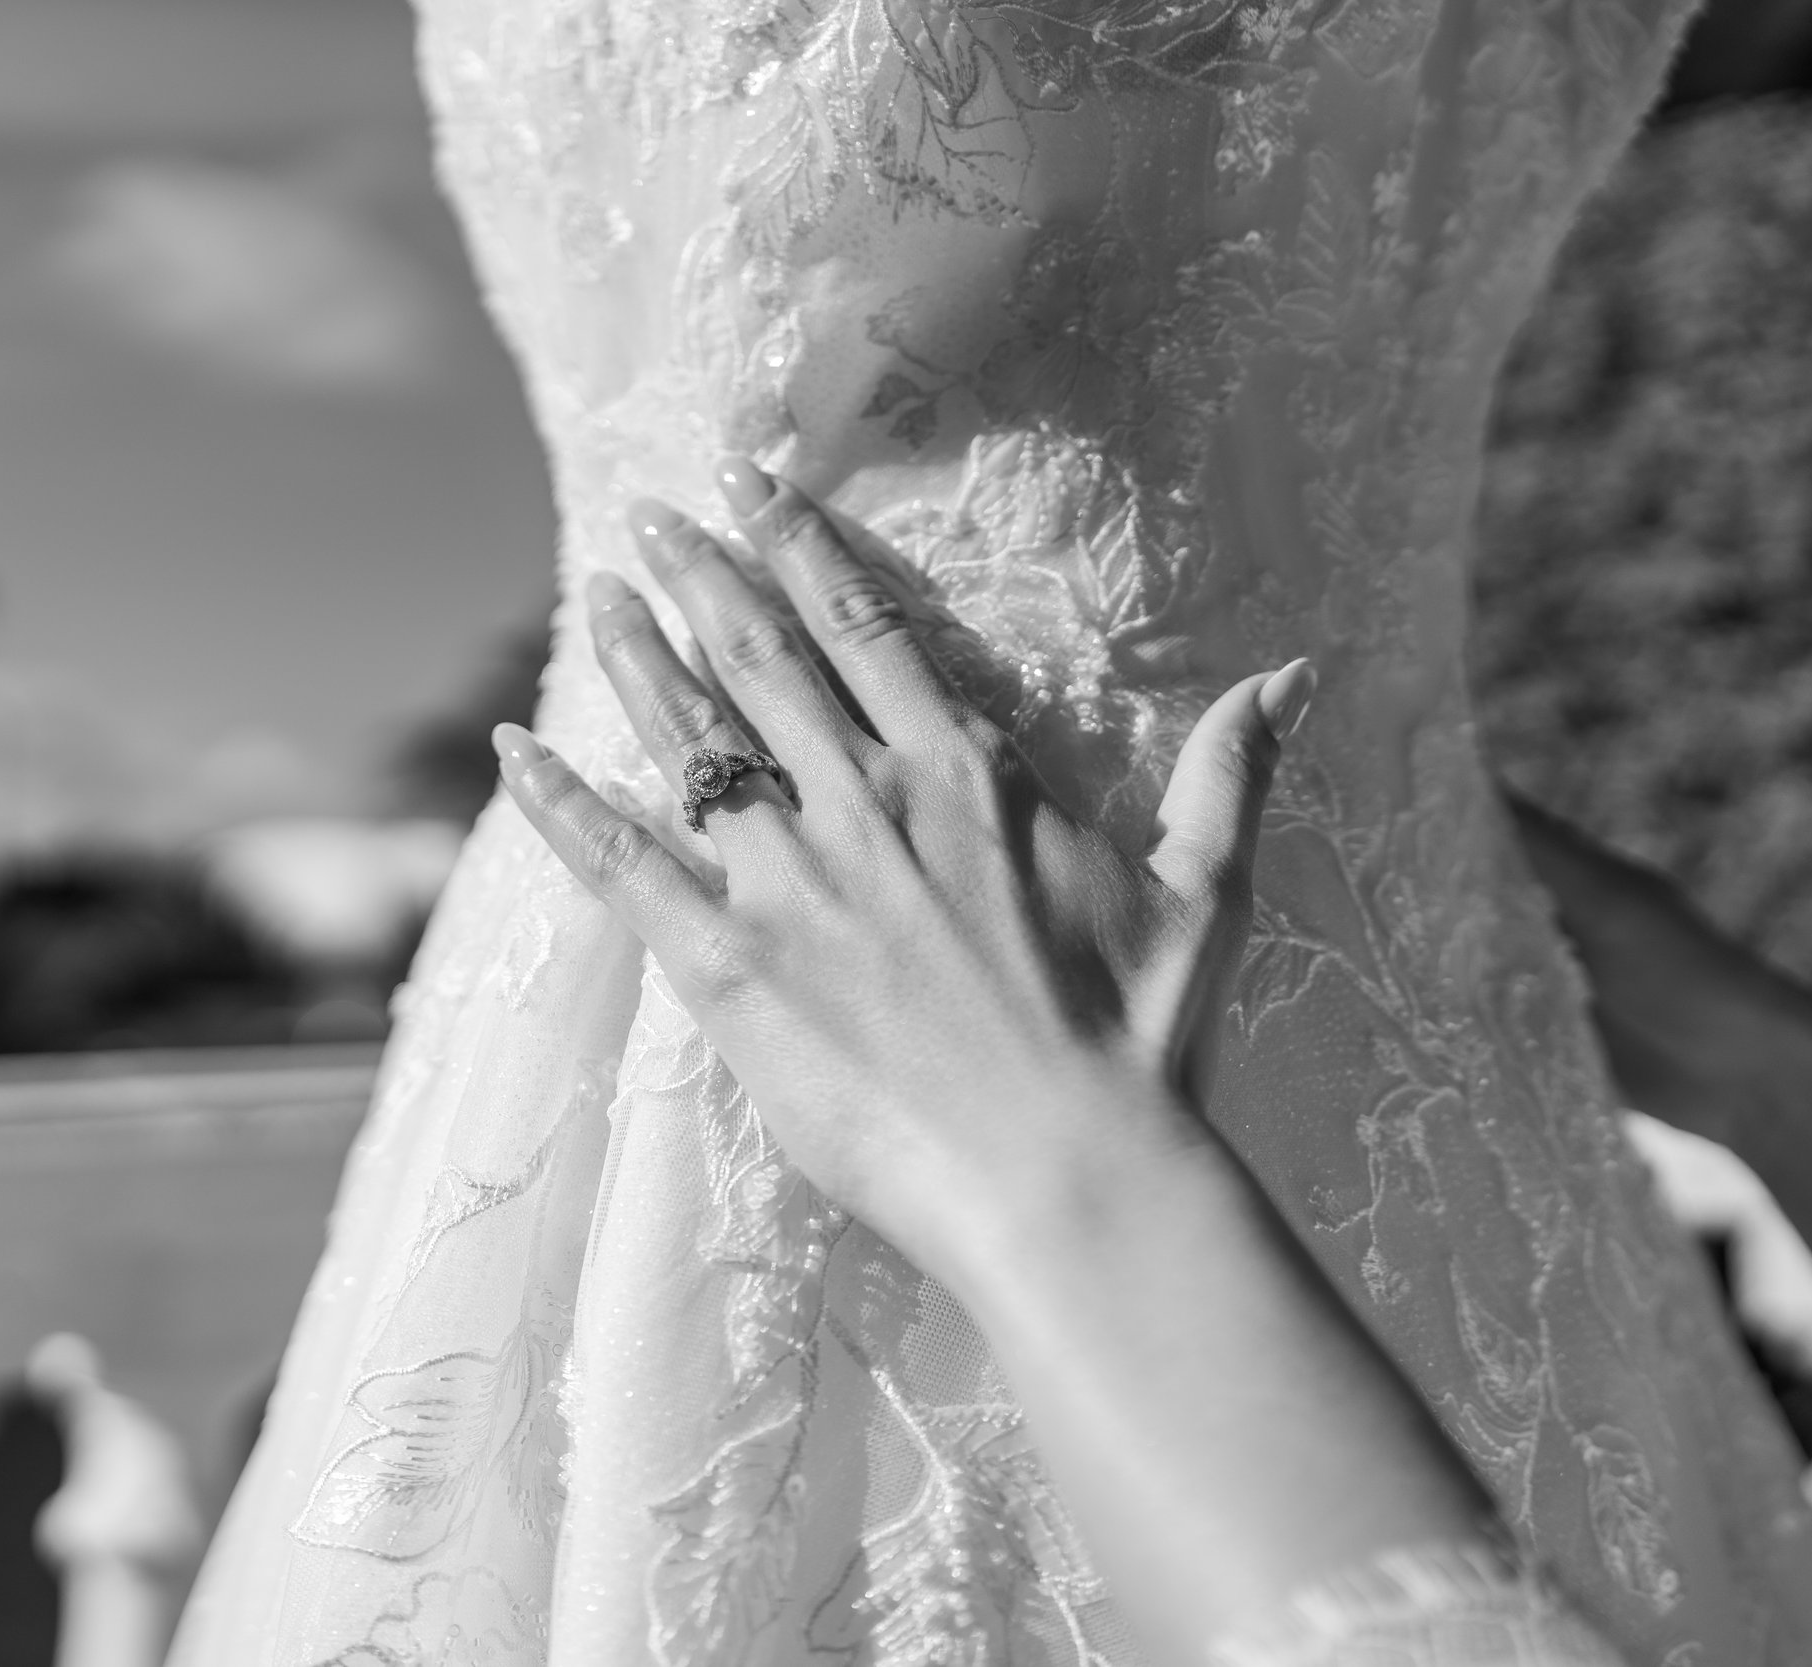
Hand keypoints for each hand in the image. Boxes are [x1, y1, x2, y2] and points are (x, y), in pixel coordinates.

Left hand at [492, 457, 1315, 1283]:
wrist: (1066, 1178)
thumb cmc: (1137, 1049)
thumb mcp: (1201, 896)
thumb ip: (1231, 776)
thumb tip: (1296, 676)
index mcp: (968, 775)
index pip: (863, 627)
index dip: (799, 545)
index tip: (751, 482)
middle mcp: (868, 805)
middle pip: (760, 660)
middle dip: (698, 574)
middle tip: (648, 515)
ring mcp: (791, 881)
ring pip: (689, 738)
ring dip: (633, 656)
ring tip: (592, 593)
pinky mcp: (729, 965)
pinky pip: (624, 864)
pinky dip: (562, 803)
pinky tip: (514, 750)